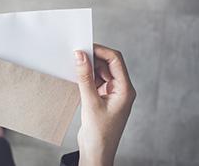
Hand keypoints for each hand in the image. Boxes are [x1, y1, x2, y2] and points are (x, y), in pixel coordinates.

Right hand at [74, 44, 135, 165]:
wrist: (97, 152)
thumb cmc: (99, 133)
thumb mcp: (90, 102)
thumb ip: (85, 77)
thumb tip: (80, 56)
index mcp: (125, 90)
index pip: (115, 60)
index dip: (100, 51)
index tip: (85, 47)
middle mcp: (122, 89)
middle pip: (109, 64)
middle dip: (94, 58)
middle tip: (77, 55)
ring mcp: (113, 94)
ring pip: (102, 72)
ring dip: (90, 68)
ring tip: (75, 67)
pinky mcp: (104, 98)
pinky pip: (97, 81)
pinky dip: (88, 77)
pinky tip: (78, 78)